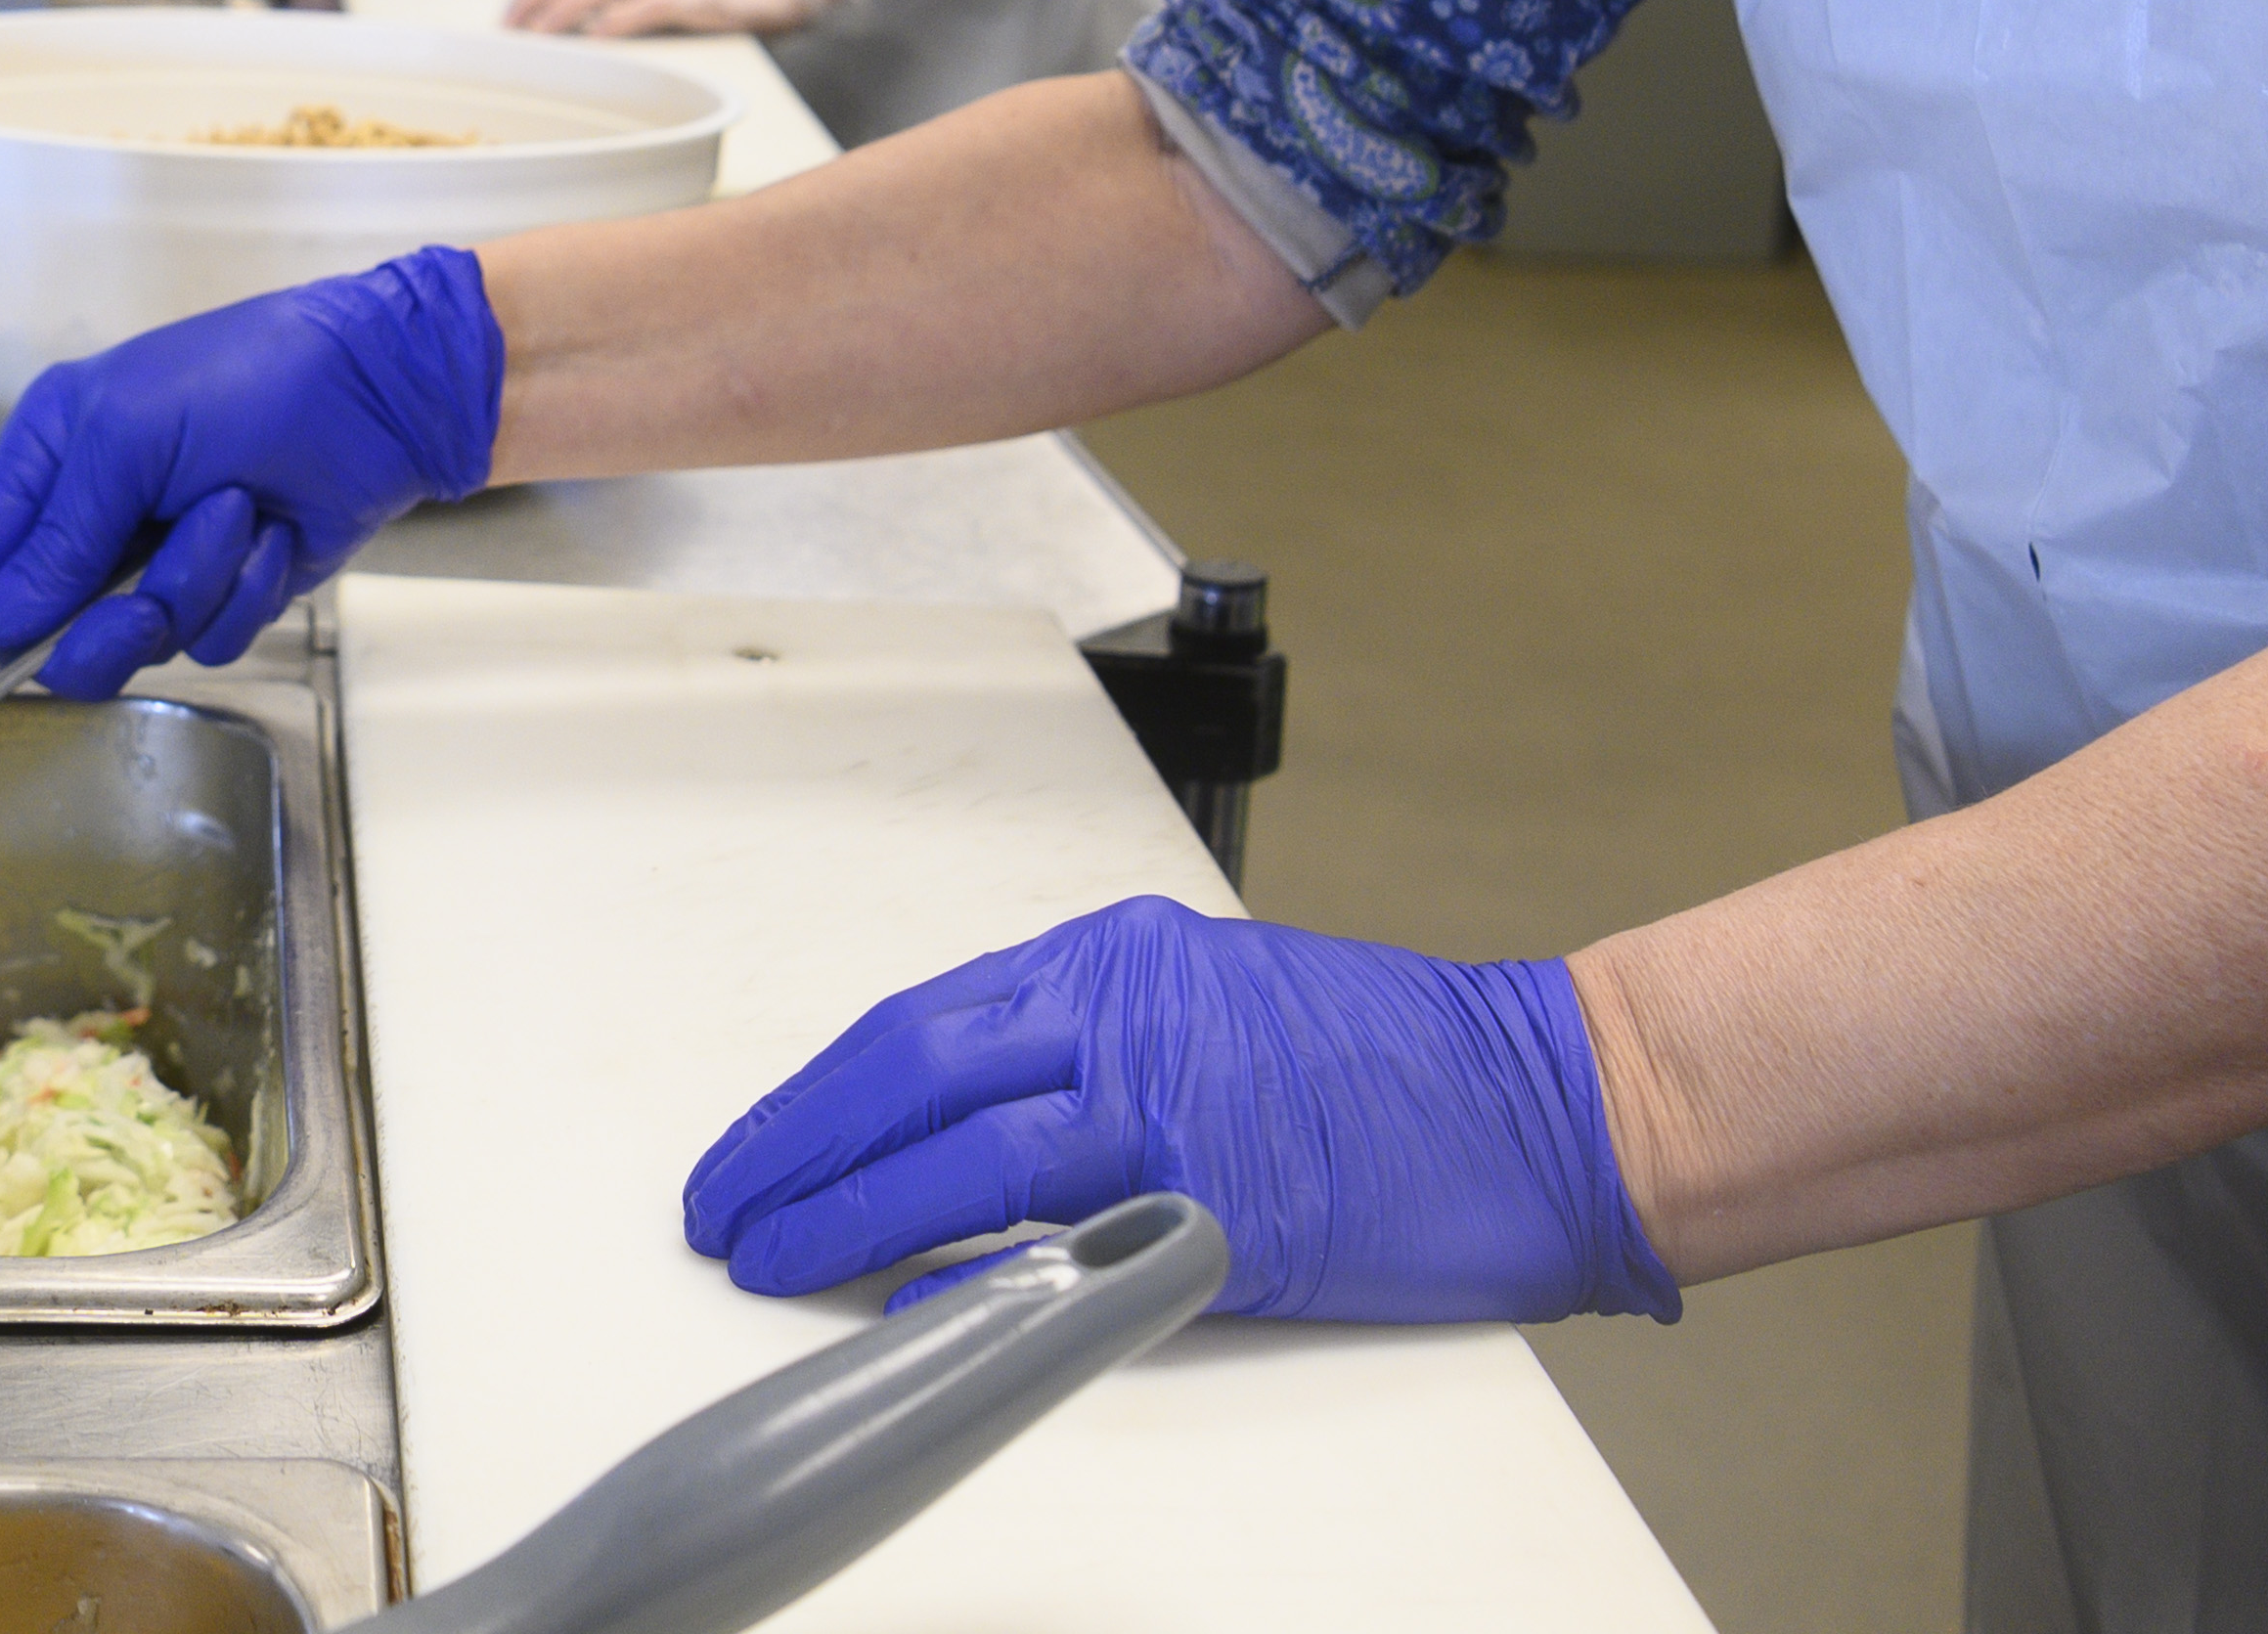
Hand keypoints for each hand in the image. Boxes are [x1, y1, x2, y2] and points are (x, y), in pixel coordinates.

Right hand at [0, 249, 505, 701]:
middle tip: (143, 600)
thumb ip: (58, 538)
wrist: (380, 390)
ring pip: (136, 643)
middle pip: (49, 627)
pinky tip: (270, 530)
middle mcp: (97, 516)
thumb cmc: (251, 377)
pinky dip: (244, 590)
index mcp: (51, 457)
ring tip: (233, 514)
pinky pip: (212, 639)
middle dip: (102, 622)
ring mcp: (162, 560)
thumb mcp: (129, 436)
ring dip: (192, 587)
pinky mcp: (225, 591)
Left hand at [681, 898, 1678, 1325]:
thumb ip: (1095, 1057)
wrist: (1546, 1099)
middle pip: (908, 1073)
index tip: (754, 1149)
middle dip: (795, 1147)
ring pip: (961, 1156)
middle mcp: (1127, 1010)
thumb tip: (967, 1139)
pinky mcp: (1223, 1202)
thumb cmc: (1393, 1064)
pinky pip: (1061, 1244)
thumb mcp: (1217, 1010)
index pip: (917, 1024)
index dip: (819, 1096)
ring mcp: (1174, 1104)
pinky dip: (966, 1275)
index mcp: (1115, 958)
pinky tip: (899, 1309)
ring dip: (846, 1214)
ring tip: (769, 1261)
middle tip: (721, 1206)